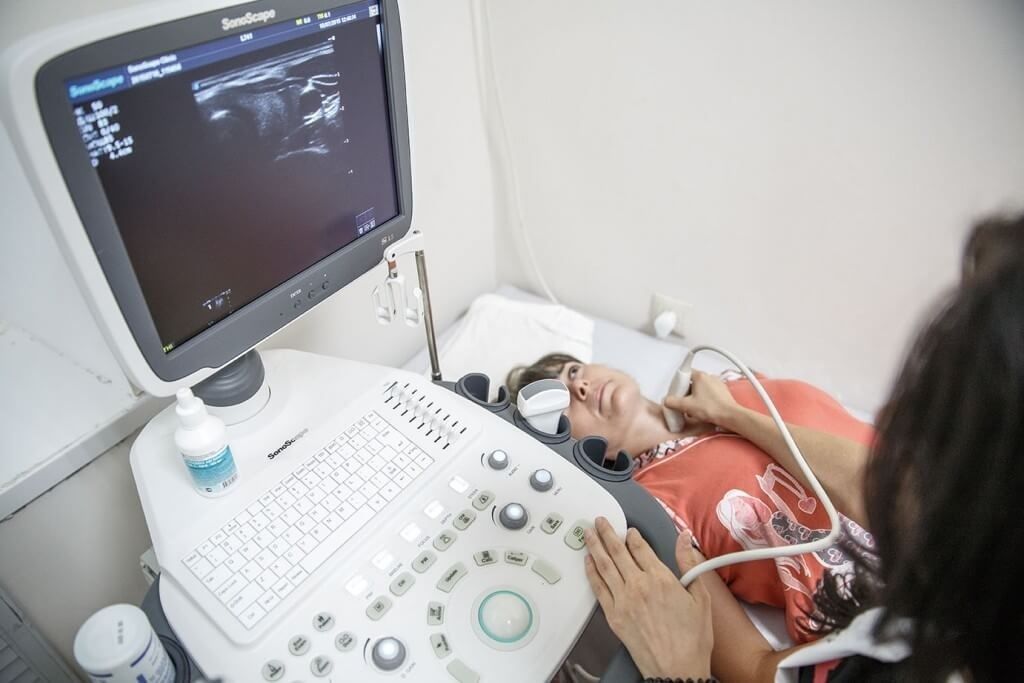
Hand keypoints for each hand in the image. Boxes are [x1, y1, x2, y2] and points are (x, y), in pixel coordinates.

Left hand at [583, 517, 712, 678]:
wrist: (677, 669)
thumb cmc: (692, 638)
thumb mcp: (701, 597)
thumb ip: (689, 564)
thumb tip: (685, 539)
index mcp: (660, 578)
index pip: (640, 548)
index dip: (633, 535)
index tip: (629, 530)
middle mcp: (638, 586)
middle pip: (617, 552)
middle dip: (607, 533)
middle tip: (599, 521)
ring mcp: (623, 600)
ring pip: (604, 566)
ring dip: (595, 547)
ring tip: (588, 533)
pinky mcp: (613, 616)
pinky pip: (598, 588)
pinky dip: (591, 572)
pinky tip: (588, 562)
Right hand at [664, 370, 739, 428]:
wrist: (730, 416)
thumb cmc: (711, 408)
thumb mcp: (686, 406)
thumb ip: (672, 402)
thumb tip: (667, 401)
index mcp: (700, 376)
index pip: (684, 374)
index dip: (678, 384)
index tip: (676, 393)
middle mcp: (709, 377)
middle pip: (691, 382)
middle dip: (686, 393)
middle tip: (683, 403)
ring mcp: (717, 384)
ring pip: (700, 389)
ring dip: (695, 397)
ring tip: (693, 409)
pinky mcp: (722, 392)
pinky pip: (709, 393)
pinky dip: (704, 400)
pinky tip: (703, 409)